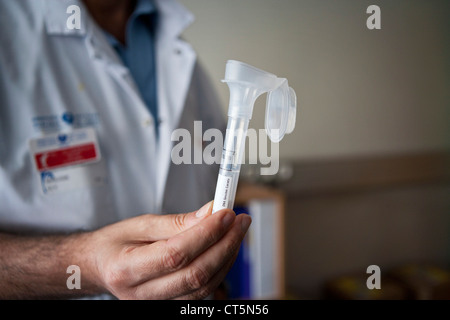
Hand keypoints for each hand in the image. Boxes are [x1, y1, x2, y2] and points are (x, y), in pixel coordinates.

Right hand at [80, 201, 250, 298]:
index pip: (176, 254)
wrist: (99, 266)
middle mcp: (142, 293)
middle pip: (195, 273)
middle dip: (225, 244)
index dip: (206, 233)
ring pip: (204, 286)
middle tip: (239, 220)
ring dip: (226, 256)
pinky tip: (225, 249)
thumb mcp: (139, 224)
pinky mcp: (170, 305)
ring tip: (235, 231)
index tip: (225, 212)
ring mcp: (157, 304)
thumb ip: (176, 222)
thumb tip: (209, 214)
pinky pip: (202, 291)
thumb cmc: (115, 243)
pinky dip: (219, 269)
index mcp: (126, 269)